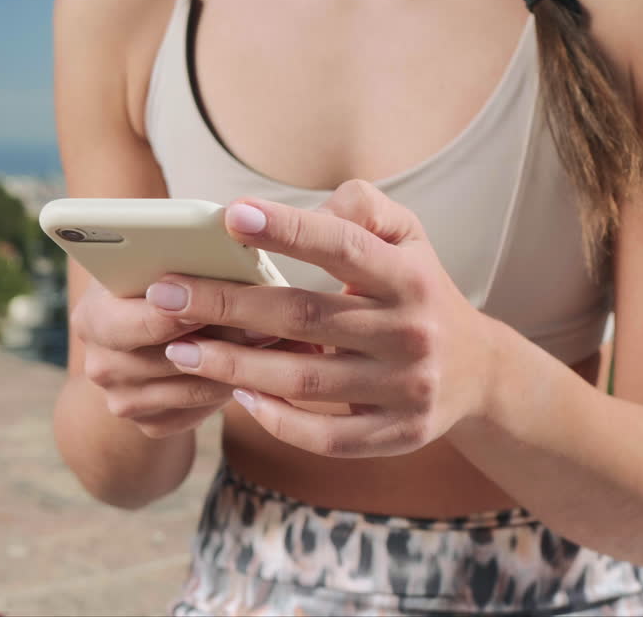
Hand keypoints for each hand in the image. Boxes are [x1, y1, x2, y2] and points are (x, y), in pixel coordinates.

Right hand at [71, 279, 312, 438]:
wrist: (141, 338)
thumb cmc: (160, 285)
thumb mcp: (157, 265)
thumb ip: (183, 258)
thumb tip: (239, 234)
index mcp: (93, 316)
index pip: (143, 318)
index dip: (188, 309)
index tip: (230, 298)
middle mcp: (100, 364)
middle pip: (170, 359)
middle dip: (225, 341)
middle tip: (271, 325)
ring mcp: (123, 400)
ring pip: (193, 388)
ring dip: (238, 367)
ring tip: (282, 344)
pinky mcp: (151, 424)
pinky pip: (199, 411)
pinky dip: (232, 389)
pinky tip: (264, 369)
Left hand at [153, 179, 501, 457]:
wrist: (478, 372)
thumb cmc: (420, 292)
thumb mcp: (409, 239)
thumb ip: (365, 208)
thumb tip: (311, 204)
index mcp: (409, 278)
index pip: (344, 247)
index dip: (288, 230)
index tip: (230, 215)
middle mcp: (411, 333)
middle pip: (305, 317)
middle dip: (228, 304)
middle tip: (164, 293)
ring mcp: (405, 389)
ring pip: (304, 381)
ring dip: (233, 366)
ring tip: (178, 348)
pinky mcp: (396, 435)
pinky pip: (324, 436)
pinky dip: (275, 419)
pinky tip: (235, 394)